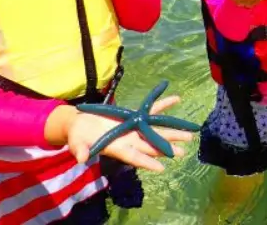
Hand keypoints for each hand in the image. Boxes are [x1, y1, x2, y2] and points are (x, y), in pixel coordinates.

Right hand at [63, 96, 192, 171]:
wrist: (80, 124)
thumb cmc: (78, 136)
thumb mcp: (76, 143)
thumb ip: (80, 150)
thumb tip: (82, 158)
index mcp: (117, 148)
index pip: (134, 157)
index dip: (147, 162)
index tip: (161, 168)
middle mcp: (129, 140)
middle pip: (151, 145)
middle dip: (167, 148)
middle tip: (184, 152)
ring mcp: (134, 128)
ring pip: (156, 130)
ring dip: (172, 131)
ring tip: (190, 134)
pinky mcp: (134, 116)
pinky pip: (151, 110)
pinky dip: (163, 105)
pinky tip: (177, 99)